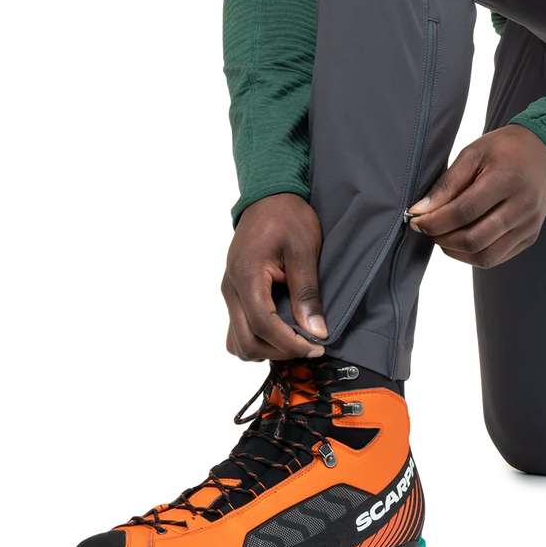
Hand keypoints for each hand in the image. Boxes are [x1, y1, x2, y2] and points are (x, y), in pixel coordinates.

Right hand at [220, 193, 327, 361]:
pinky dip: (256, 338)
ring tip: (295, 341)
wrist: (268, 195)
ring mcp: (228, 291)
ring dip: (266, 349)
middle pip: (246, 340)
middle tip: (309, 346)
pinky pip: (237, 328)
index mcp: (247, 275)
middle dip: (279, 351)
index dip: (290, 342)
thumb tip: (316, 331)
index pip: (263, 325)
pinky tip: (279, 333)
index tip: (317, 346)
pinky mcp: (233, 292)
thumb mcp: (304, 250)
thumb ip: (307, 292)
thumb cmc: (288, 216)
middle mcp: (230, 288)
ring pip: (237, 340)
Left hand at [406, 124, 545, 268]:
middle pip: (474, 239)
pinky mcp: (531, 236)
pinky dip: (473, 254)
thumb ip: (447, 184)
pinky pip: (497, 258)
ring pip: (485, 256)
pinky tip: (462, 240)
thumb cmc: (505, 149)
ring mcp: (529, 225)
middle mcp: (523, 206)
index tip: (417, 220)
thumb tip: (420, 211)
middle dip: (442, 238)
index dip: (435, 221)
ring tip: (443, 236)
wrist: (543, 152)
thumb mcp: (473, 153)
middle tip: (428, 229)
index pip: (464, 212)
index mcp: (507, 179)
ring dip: (456, 252)